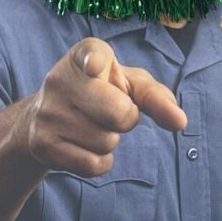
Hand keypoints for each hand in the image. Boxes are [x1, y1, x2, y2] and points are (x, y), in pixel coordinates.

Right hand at [24, 38, 186, 176]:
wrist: (42, 118)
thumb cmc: (98, 94)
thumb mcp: (126, 85)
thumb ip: (155, 97)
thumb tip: (180, 122)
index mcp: (83, 55)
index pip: (91, 55)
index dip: (96, 62)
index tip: (95, 67)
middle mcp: (59, 79)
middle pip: (120, 114)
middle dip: (126, 119)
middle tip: (110, 112)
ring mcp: (48, 113)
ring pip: (107, 142)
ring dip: (109, 141)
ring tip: (91, 126)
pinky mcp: (42, 144)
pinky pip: (93, 165)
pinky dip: (99, 161)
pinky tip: (84, 145)